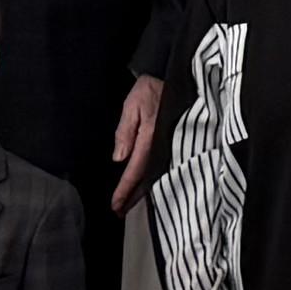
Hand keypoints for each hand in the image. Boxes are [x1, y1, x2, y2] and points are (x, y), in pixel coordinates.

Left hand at [107, 75, 165, 212]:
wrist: (174, 77)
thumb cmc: (150, 90)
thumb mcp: (132, 106)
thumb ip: (125, 132)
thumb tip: (119, 159)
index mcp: (150, 139)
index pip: (135, 171)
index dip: (125, 190)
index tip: (115, 205)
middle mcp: (162, 147)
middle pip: (147, 180)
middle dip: (132, 197)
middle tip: (119, 212)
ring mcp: (170, 147)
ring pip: (155, 177)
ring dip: (142, 192)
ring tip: (128, 205)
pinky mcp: (174, 145)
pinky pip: (161, 168)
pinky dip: (151, 181)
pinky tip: (144, 187)